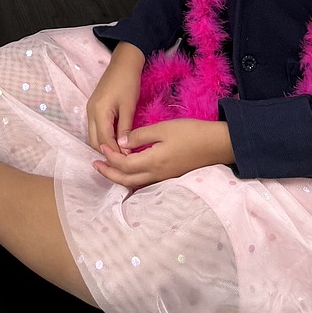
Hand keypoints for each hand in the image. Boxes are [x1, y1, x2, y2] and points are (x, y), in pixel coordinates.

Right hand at [86, 42, 143, 153]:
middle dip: (108, 153)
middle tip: (124, 160)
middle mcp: (90, 112)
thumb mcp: (129, 106)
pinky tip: (116, 140)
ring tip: (122, 152)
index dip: (116, 153)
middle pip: (94, 142)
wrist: (123, 62)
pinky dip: (104, 137)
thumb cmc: (128, 82)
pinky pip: (95, 128)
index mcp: (99, 112)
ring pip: (93, 136)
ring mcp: (90, 110)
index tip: (129, 161)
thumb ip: (126, 129)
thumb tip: (126, 150)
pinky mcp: (93, 107)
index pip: (104, 141)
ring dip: (105, 146)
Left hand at [93, 118, 234, 189]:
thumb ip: (140, 136)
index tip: (100, 147)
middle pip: (126, 179)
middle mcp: (156, 175)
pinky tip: (129, 170)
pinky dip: (132, 178)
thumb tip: (121, 142)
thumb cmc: (190, 133)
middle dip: (108, 173)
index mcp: (153, 162)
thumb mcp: (163, 129)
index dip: (110, 157)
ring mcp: (163, 178)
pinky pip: (145, 182)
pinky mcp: (169, 177)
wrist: (216, 145)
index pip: (123, 164)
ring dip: (119, 177)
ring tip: (108, 168)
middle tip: (95, 164)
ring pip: (135, 183)